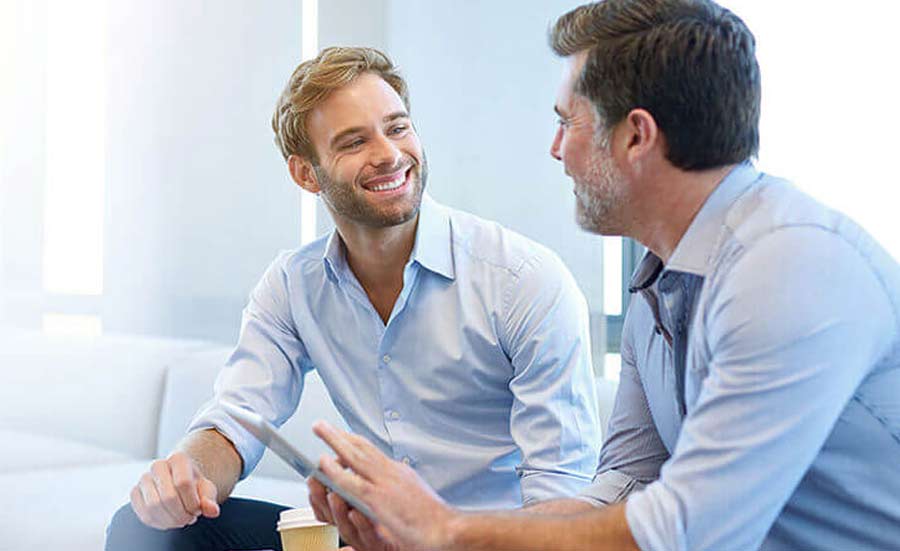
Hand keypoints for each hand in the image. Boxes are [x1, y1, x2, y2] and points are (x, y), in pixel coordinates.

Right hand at [130, 451, 219, 529]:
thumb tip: (212, 510)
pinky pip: (143, 513)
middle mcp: (158, 465)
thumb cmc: (194, 485)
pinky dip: (157, 523)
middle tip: (189, 519)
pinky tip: (168, 521)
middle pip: (168, 497)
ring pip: (153, 506)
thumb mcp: (206, 489)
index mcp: (178, 459)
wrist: (179, 482)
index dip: (192, 503)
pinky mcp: (135, 492)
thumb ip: (210, 499)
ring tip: (180, 520)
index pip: (183, 483)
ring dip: (169, 520)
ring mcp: (144, 478)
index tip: (198, 510)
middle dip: (181, 514)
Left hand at [313, 421, 458, 549]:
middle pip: (362, 447)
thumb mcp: (415, 495)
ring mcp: (384, 484)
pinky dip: (336, 470)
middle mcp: (391, 472)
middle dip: (341, 434)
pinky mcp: (378, 499)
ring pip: (354, 456)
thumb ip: (399, 488)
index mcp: (399, 472)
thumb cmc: (435, 519)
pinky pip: (351, 481)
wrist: (448, 529)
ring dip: (335, 440)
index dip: (355, 442)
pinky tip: (324, 462)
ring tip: (320, 429)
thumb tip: (390, 488)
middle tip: (324, 425)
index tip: (342, 435)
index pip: (372, 452)